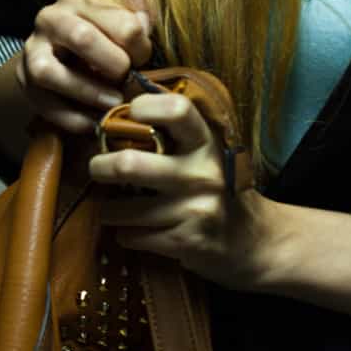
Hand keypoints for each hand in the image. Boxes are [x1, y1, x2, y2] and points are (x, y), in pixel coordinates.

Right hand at [15, 0, 154, 134]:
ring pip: (49, 72)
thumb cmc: (102, 34)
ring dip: (87, 92)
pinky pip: (44, 104)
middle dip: (112, 64)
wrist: (59, 53)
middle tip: (128, 79)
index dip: (139, 46)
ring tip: (112, 102)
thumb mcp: (123, 15)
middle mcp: (50, 18)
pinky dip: (71, 118)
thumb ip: (140, 7)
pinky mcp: (24, 80)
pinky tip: (93, 123)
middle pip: (81, 38)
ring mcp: (32, 50)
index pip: (119, 20)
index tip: (143, 59)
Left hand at [90, 90, 273, 290]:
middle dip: (101, 167)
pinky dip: (125, 234)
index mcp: (206, 143)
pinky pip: (132, 236)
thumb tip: (119, 110)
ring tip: (112, 206)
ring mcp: (195, 210)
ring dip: (108, 209)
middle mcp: (202, 173)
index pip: (176, 110)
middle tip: (96, 168)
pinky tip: (133, 230)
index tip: (128, 115)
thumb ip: (174, 134)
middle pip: (130, 164)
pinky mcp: (186, 243)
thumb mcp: (207, 154)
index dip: (144, 107)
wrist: (254, 242)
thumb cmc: (219, 189)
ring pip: (123, 209)